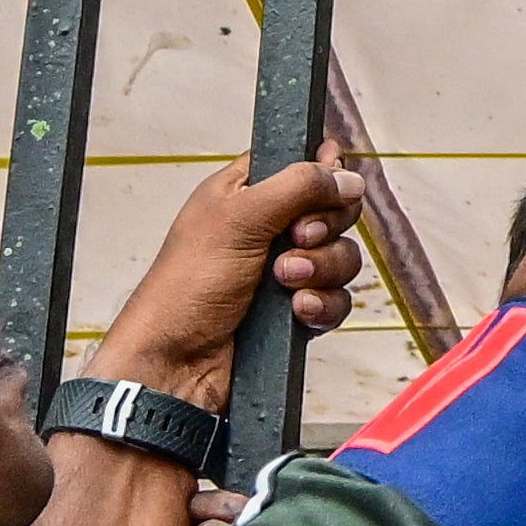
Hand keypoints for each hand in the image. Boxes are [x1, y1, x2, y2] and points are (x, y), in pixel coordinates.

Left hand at [106, 152, 361, 394]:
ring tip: (285, 283)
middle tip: (293, 240)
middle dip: (323, 228)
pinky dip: (322, 305)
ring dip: (320, 269)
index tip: (322, 187)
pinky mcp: (296, 311)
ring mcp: (284, 271)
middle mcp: (268, 228)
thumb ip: (298, 187)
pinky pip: (336, 299)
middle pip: (332, 210)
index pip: (301, 163)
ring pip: (340, 256)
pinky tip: (297, 311)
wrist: (178, 362)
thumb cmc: (186, 287)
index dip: (321, 173)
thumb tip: (348, 177)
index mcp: (245, 192)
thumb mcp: (238, 219)